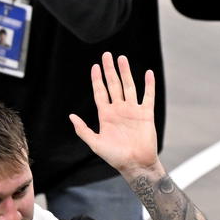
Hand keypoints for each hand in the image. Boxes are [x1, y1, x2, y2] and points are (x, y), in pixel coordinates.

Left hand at [69, 53, 158, 176]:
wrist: (135, 164)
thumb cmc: (115, 156)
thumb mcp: (95, 143)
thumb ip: (83, 130)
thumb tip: (71, 116)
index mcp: (106, 115)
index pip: (100, 92)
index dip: (97, 80)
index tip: (95, 66)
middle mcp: (119, 110)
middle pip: (113, 85)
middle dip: (110, 70)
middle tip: (107, 55)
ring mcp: (132, 110)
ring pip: (128, 86)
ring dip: (125, 72)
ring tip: (122, 58)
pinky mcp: (146, 114)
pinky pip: (147, 96)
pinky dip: (148, 85)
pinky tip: (148, 73)